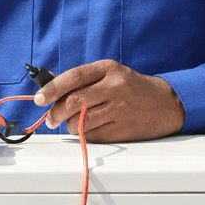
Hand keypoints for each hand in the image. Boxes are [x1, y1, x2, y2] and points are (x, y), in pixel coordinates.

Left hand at [33, 60, 184, 142]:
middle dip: (55, 113)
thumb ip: (82, 80)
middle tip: (50, 119)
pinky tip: (89, 129)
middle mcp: (115, 87)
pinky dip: (84, 135)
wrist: (165, 104)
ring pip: (81, 122)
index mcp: (108, 68)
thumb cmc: (130, 88)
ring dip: (69, 126)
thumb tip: (49, 91)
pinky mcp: (124, 130)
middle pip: (74, 102)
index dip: (52, 88)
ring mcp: (121, 109)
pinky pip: (93, 135)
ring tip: (71, 124)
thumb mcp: (109, 74)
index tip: (39, 99)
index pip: (74, 77)